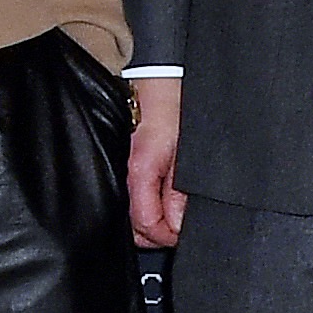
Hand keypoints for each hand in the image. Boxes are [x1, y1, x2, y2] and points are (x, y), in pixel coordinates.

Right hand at [126, 75, 185, 249]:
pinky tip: (166, 198)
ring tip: (177, 211)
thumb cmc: (175, 103)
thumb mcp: (188, 151)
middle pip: (135, 228)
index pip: (146, 226)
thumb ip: (180, 191)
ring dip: (154, 221)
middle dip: (159, 234)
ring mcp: (124, 170)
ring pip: (133, 215)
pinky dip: (150, 206)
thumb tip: (178, 225)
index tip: (184, 234)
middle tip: (182, 226)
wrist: (159, 75)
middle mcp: (126, 174)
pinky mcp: (128, 164)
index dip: (168, 237)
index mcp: (140, 172)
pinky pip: (135, 197)